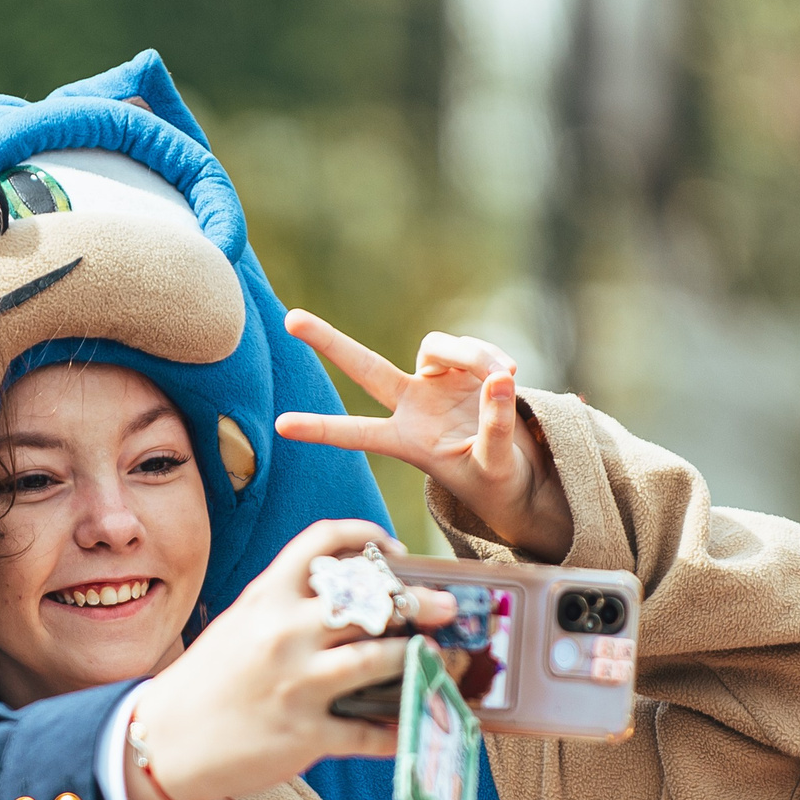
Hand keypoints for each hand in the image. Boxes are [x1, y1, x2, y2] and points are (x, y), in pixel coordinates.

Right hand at [122, 521, 453, 799]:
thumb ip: (286, 606)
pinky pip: (370, 732)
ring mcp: (297, 684)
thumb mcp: (240, 625)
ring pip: (380, 660)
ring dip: (420, 658)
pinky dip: (399, 728)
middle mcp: (284, 633)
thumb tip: (349, 598)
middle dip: (419, 601)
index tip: (395, 550)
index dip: (369, 536)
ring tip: (439, 657)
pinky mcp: (306, 734)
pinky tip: (414, 723)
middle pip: (369, 601)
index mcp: (267, 598)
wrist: (162, 742)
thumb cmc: (207, 681)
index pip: (323, 541)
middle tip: (448, 606)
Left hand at [274, 309, 574, 562]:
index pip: (356, 433)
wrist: (520, 471)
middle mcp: (411, 405)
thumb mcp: (495, 465)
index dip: (320, 428)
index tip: (280, 425)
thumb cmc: (497, 480)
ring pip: (435, 346)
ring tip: (504, 376)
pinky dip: (489, 355)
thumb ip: (494, 426)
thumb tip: (498, 380)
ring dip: (470, 355)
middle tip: (290, 319)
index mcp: (406, 440)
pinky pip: (469, 347)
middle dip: (329, 341)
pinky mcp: (463, 367)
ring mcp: (434, 383)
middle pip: (365, 367)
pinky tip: (509, 374)